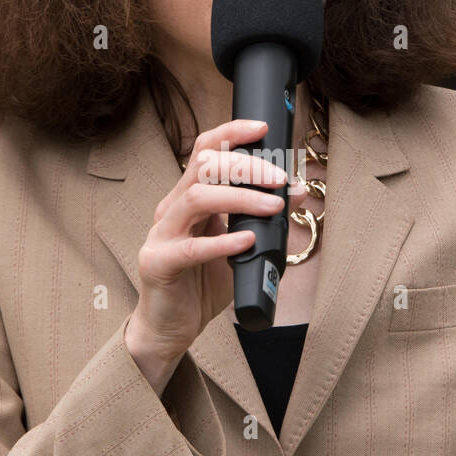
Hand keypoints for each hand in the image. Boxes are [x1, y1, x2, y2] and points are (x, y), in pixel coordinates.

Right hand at [127, 118, 305, 366]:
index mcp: (188, 198)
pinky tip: (247, 241)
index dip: (231, 132)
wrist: (171, 328)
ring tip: (272, 207)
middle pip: (203, 166)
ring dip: (240, 198)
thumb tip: (296, 191)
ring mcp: (161, 235)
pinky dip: (223, 241)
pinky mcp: (158, 263)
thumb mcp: (240, 245)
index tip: (264, 128)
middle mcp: (172, 209)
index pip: (205, 150)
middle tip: (280, 179)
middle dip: (247, 166)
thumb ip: (262, 219)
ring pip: (196, 198)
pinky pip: (191, 248)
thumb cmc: (202, 284)